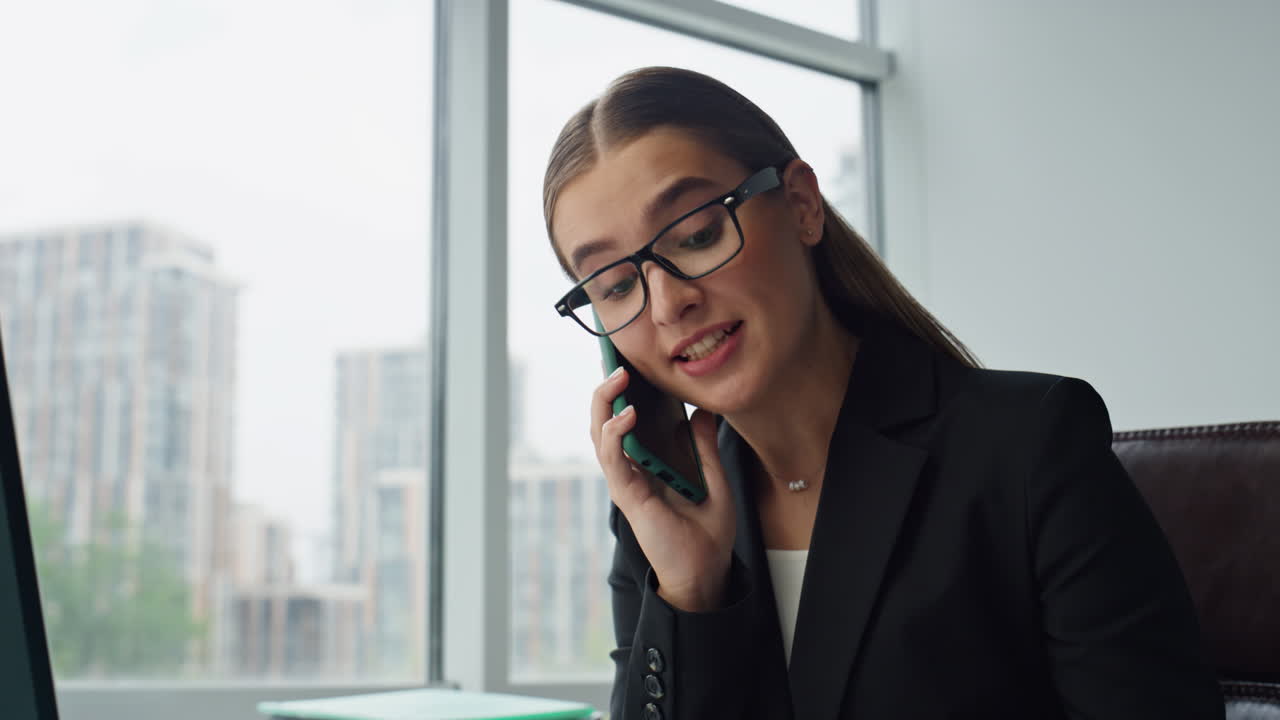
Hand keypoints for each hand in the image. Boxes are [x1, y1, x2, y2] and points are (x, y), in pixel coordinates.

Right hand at [591, 367, 736, 611]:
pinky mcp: (627, 494)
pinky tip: (627, 416)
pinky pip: (612, 459)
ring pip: (601, 434)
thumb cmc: (707, 530)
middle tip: (618, 364)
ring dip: (605, 404)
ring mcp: (626, 480)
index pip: (627, 421)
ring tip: (617, 378)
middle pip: (606, 421)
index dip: (623, 394)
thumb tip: (702, 411)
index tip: (627, 364)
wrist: (706, 569)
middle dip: (608, 390)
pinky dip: (615, 434)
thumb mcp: (713, 477)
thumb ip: (703, 445)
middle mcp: (632, 469)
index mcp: (648, 463)